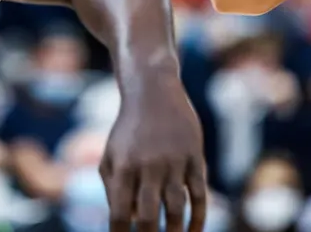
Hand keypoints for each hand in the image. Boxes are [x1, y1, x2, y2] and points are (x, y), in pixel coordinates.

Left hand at [102, 77, 206, 231]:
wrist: (153, 91)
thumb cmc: (128, 130)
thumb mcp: (112, 155)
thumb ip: (113, 189)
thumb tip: (128, 222)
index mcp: (123, 166)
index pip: (120, 212)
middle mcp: (148, 165)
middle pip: (149, 215)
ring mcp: (174, 161)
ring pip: (177, 208)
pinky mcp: (195, 157)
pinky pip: (199, 194)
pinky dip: (198, 218)